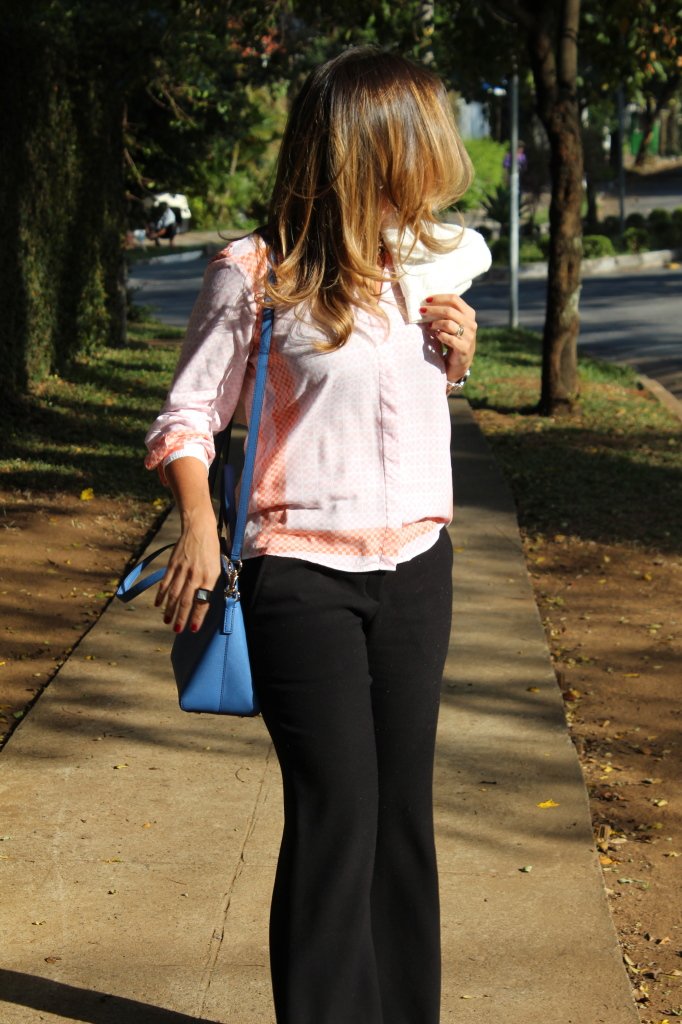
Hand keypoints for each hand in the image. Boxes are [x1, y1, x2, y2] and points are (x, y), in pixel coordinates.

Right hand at [154, 511, 221, 633]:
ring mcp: (183, 570)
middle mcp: (196, 575)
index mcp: (210, 577)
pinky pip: (166, 582)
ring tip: (167, 622)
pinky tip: (159, 604)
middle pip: (186, 601)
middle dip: (181, 618)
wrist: (199, 528)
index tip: (193, 629)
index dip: (197, 616)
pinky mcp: (173, 564)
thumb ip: (210, 584)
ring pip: (174, 594)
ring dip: (170, 610)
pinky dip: (161, 595)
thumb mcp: (217, 567)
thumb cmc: (212, 549)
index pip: (203, 601)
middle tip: (177, 630)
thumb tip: (203, 602)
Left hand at [419, 293, 476, 381]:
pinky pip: (449, 338)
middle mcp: (471, 324)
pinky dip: (440, 336)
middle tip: (421, 311)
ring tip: (429, 326)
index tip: (426, 300)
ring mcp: (469, 336)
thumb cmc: (453, 339)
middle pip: (449, 310)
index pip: (454, 299)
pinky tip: (436, 336)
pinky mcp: (464, 348)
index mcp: (469, 314)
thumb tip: (426, 304)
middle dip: (433, 309)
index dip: (439, 298)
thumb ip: (445, 313)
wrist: (460, 362)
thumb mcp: (452, 323)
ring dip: (435, 324)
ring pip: (448, 323)